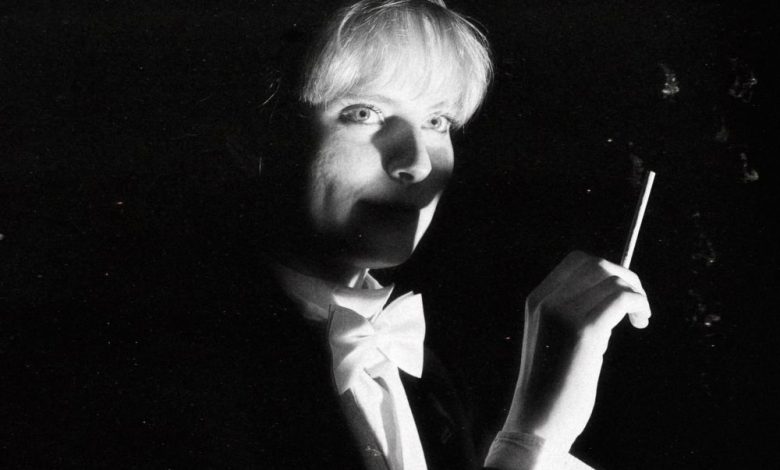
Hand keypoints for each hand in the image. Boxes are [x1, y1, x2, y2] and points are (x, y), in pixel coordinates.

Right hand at [502, 251, 650, 449]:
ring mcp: (563, 314)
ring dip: (636, 294)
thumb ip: (571, 314)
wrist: (538, 419)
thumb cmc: (551, 386)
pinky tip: (641, 321)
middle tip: (637, 303)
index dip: (606, 270)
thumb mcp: (553, 339)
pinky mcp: (584, 331)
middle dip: (624, 277)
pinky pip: (622, 298)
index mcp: (536, 300)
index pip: (577, 261)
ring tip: (640, 317)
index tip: (620, 291)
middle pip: (597, 264)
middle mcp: (547, 301)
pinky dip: (639, 304)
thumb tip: (612, 296)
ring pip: (613, 280)